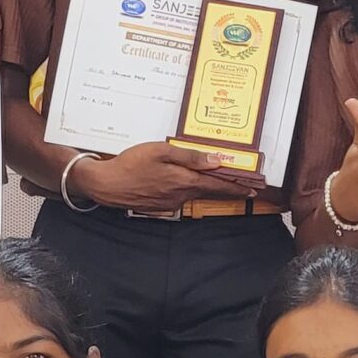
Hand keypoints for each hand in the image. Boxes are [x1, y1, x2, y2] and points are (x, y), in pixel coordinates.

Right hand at [69, 142, 265, 212]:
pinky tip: (183, 182)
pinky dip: (187, 190)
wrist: (106, 185)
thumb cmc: (131, 164)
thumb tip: (215, 161)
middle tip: (244, 187)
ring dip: (206, 188)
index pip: (217, 185)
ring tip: (217, 180)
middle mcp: (181, 195)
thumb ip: (189, 157)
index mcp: (184, 180)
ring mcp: (170, 202)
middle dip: (227, 188)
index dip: (236, 186)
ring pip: (194, 193)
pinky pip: (180, 196)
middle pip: (209, 191)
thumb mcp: (161, 151)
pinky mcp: (160, 206)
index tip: (251, 188)